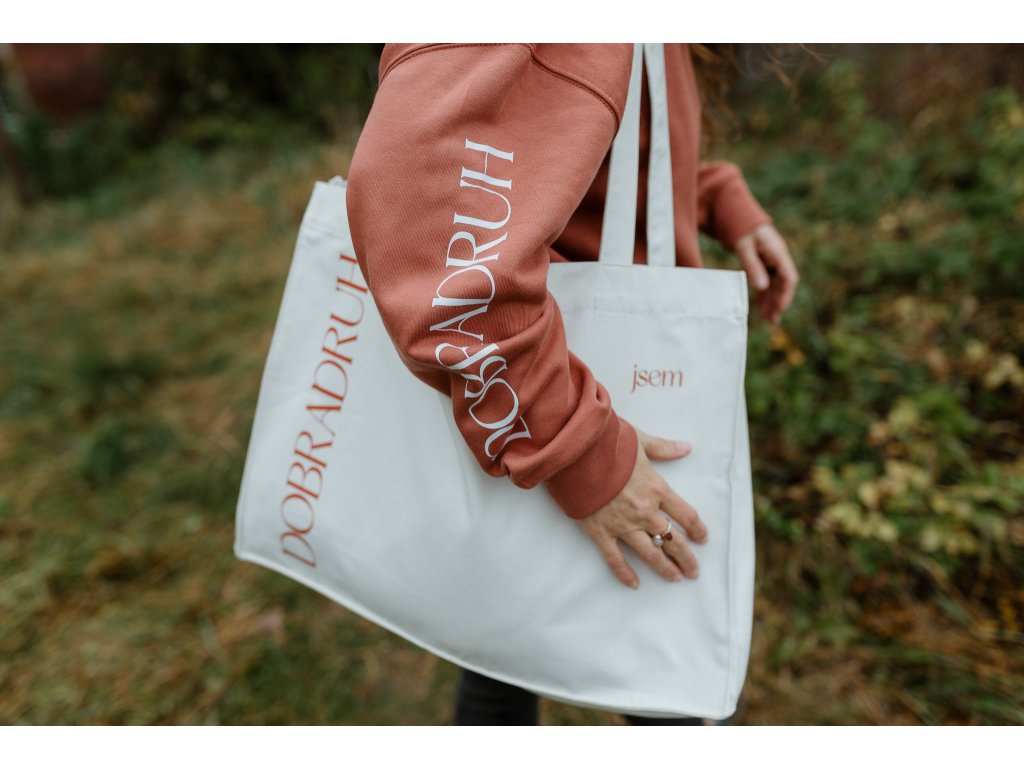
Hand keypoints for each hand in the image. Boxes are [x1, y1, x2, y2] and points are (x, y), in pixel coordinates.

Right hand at [575, 430, 706, 588]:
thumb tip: (686, 448)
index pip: (685, 514)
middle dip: (686, 557)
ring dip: (665, 568)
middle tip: (693, 571)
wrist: (575, 455)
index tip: (702, 538)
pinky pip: (615, 558)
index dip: (697, 529)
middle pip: (672, 539)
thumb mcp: (640, 441)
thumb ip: (664, 448)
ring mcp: (623, 525)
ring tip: (675, 578)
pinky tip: (634, 584)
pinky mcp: (601, 532)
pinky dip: (624, 573)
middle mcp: (644, 511)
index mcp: (656, 489)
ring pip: (650, 553)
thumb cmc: (607, 445)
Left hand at [733, 223, 799, 325]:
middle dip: (779, 303)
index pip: (789, 277)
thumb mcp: (745, 247)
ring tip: (768, 320)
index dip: (785, 294)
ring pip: (776, 286)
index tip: (779, 309)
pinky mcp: (766, 266)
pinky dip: (765, 296)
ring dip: (772, 302)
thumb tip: (762, 287)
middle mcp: (779, 259)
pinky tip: (762, 309)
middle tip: (772, 321)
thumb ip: (753, 266)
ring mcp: (774, 263)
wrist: (743, 220)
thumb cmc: (745, 232)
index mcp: (778, 253)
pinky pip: (768, 284)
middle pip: (783, 285)